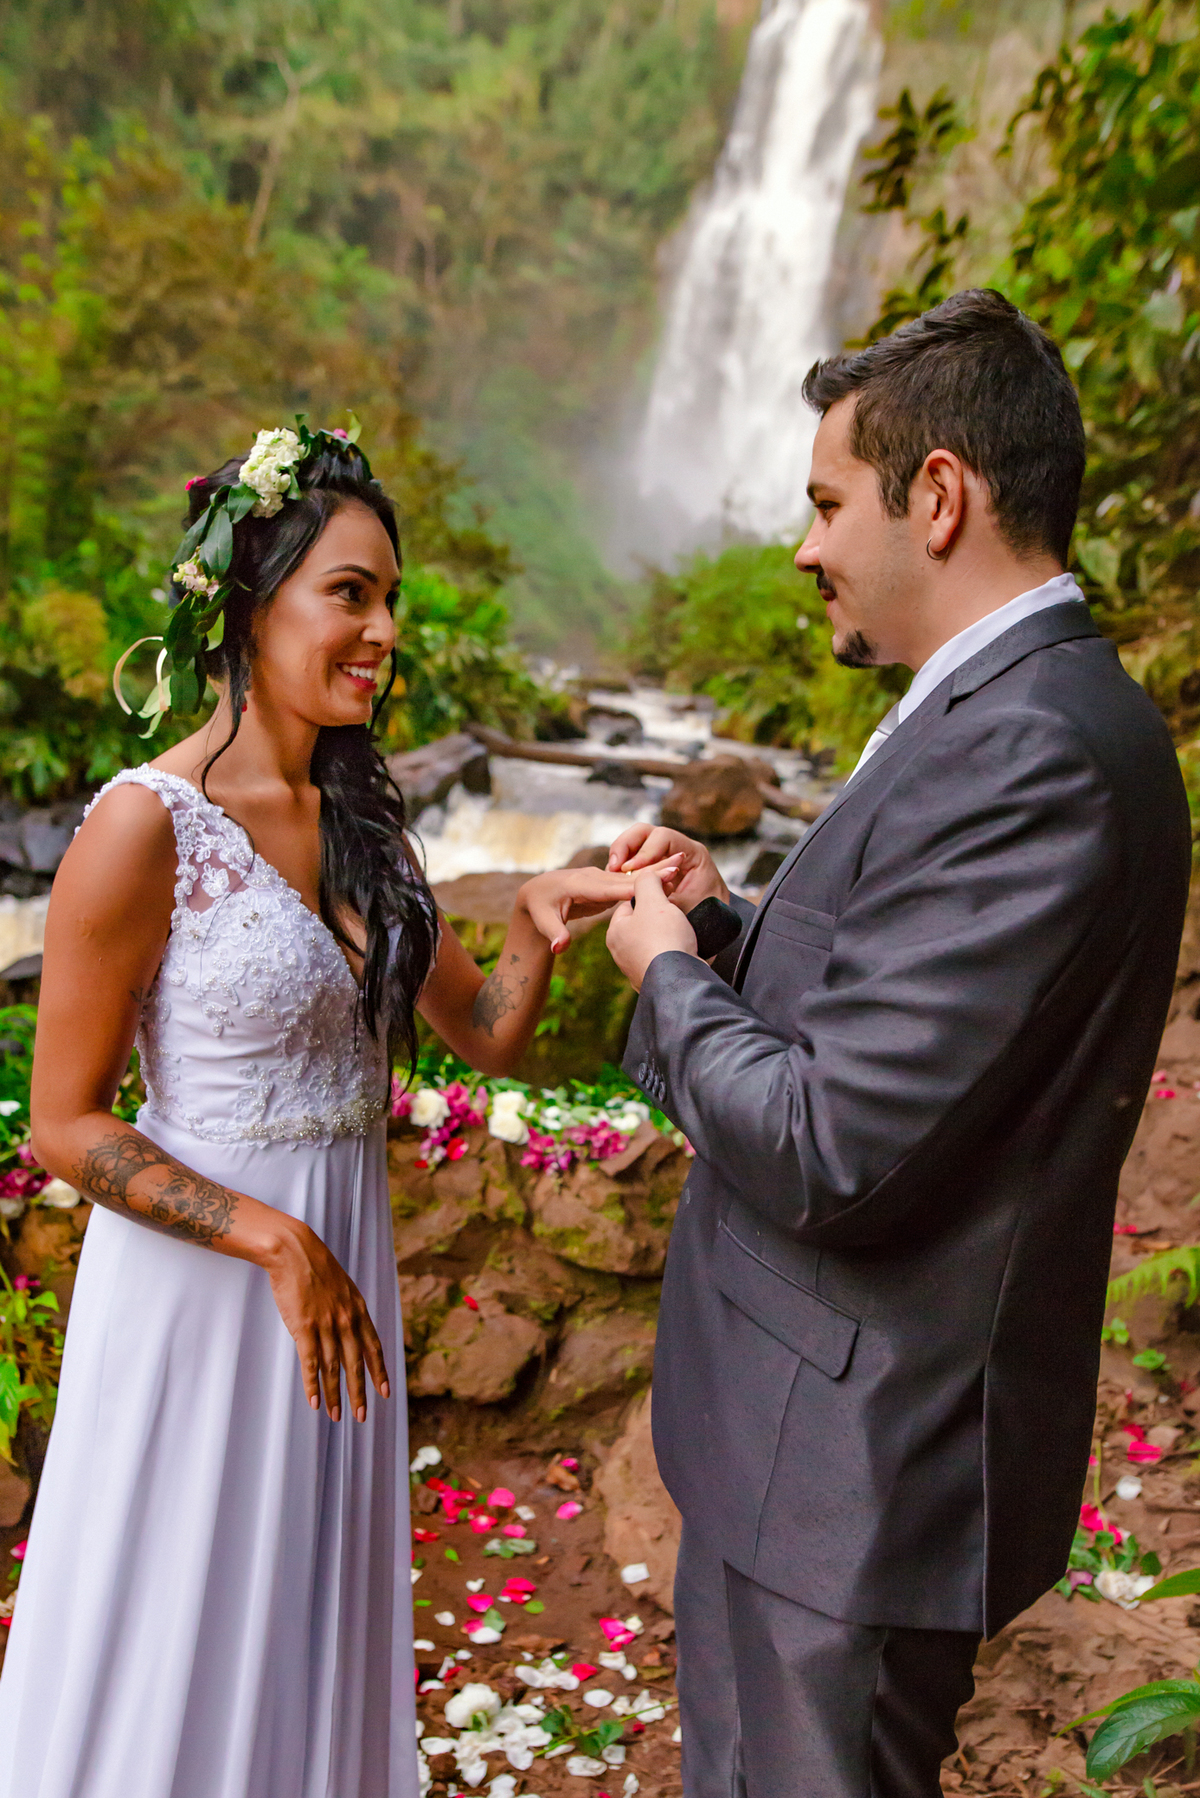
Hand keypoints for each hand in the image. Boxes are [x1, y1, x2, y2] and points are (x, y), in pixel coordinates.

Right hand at [260, 1218, 389, 1422]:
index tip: (385, 1392)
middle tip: (362, 1416)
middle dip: (360, 1393)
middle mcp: (346, 1320)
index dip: (379, 1371)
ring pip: (333, 1369)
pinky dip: (313, 1385)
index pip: (373, 1347)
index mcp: (358, 1310)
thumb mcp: (342, 1287)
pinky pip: (311, 1363)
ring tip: (336, 1416)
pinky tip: (315, 1402)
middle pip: (356, 1364)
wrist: (294, 1251)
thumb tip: (347, 1329)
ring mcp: (326, 1325)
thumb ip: (347, 1309)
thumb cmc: (315, 1267)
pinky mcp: (304, 1328)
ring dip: (335, 1395)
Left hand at [519, 856, 682, 953]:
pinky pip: (628, 883)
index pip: (613, 886)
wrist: (536, 893)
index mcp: (581, 884)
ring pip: (631, 877)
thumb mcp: (543, 922)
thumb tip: (560, 947)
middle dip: (654, 868)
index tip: (657, 878)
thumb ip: (554, 933)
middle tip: (681, 860)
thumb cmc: (539, 909)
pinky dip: (647, 879)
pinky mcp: (605, 885)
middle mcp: (594, 877)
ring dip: (655, 870)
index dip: (637, 883)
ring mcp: (600, 879)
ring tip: (681, 862)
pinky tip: (667, 877)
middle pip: (628, 876)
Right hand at [606, 824, 727, 910]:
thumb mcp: (689, 907)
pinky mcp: (652, 865)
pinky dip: (622, 864)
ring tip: (611, 873)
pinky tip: (615, 879)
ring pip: (634, 841)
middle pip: (644, 832)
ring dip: (620, 854)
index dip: (645, 851)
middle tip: (614, 867)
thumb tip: (639, 895)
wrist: (717, 920)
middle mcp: (677, 848)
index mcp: (692, 853)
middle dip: (625, 846)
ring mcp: (663, 854)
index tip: (630, 870)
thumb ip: (666, 899)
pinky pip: (632, 857)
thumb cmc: (708, 914)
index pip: (663, 837)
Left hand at [607, 867, 698, 989]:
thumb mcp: (653, 900)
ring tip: (682, 928)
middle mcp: (622, 952)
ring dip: (670, 931)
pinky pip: (665, 955)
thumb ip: (647, 881)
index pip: (629, 903)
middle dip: (660, 913)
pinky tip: (684, 946)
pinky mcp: (655, 978)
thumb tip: (647, 875)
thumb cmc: (663, 939)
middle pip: (643, 921)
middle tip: (675, 910)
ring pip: (655, 938)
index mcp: (615, 933)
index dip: (650, 892)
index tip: (667, 890)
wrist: (680, 980)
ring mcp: (638, 967)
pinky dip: (675, 948)